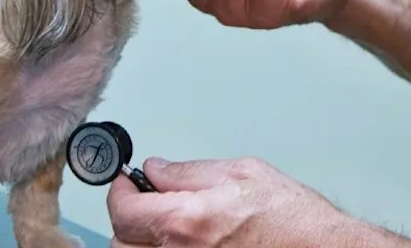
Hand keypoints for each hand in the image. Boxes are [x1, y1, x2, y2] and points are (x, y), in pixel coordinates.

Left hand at [107, 157, 378, 247]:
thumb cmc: (291, 218)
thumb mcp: (242, 173)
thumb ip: (190, 171)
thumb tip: (156, 170)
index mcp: (186, 222)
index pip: (123, 210)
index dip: (119, 191)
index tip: (126, 182)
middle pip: (121, 242)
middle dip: (128, 219)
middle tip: (146, 202)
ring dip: (142, 240)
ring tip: (166, 224)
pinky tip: (182, 241)